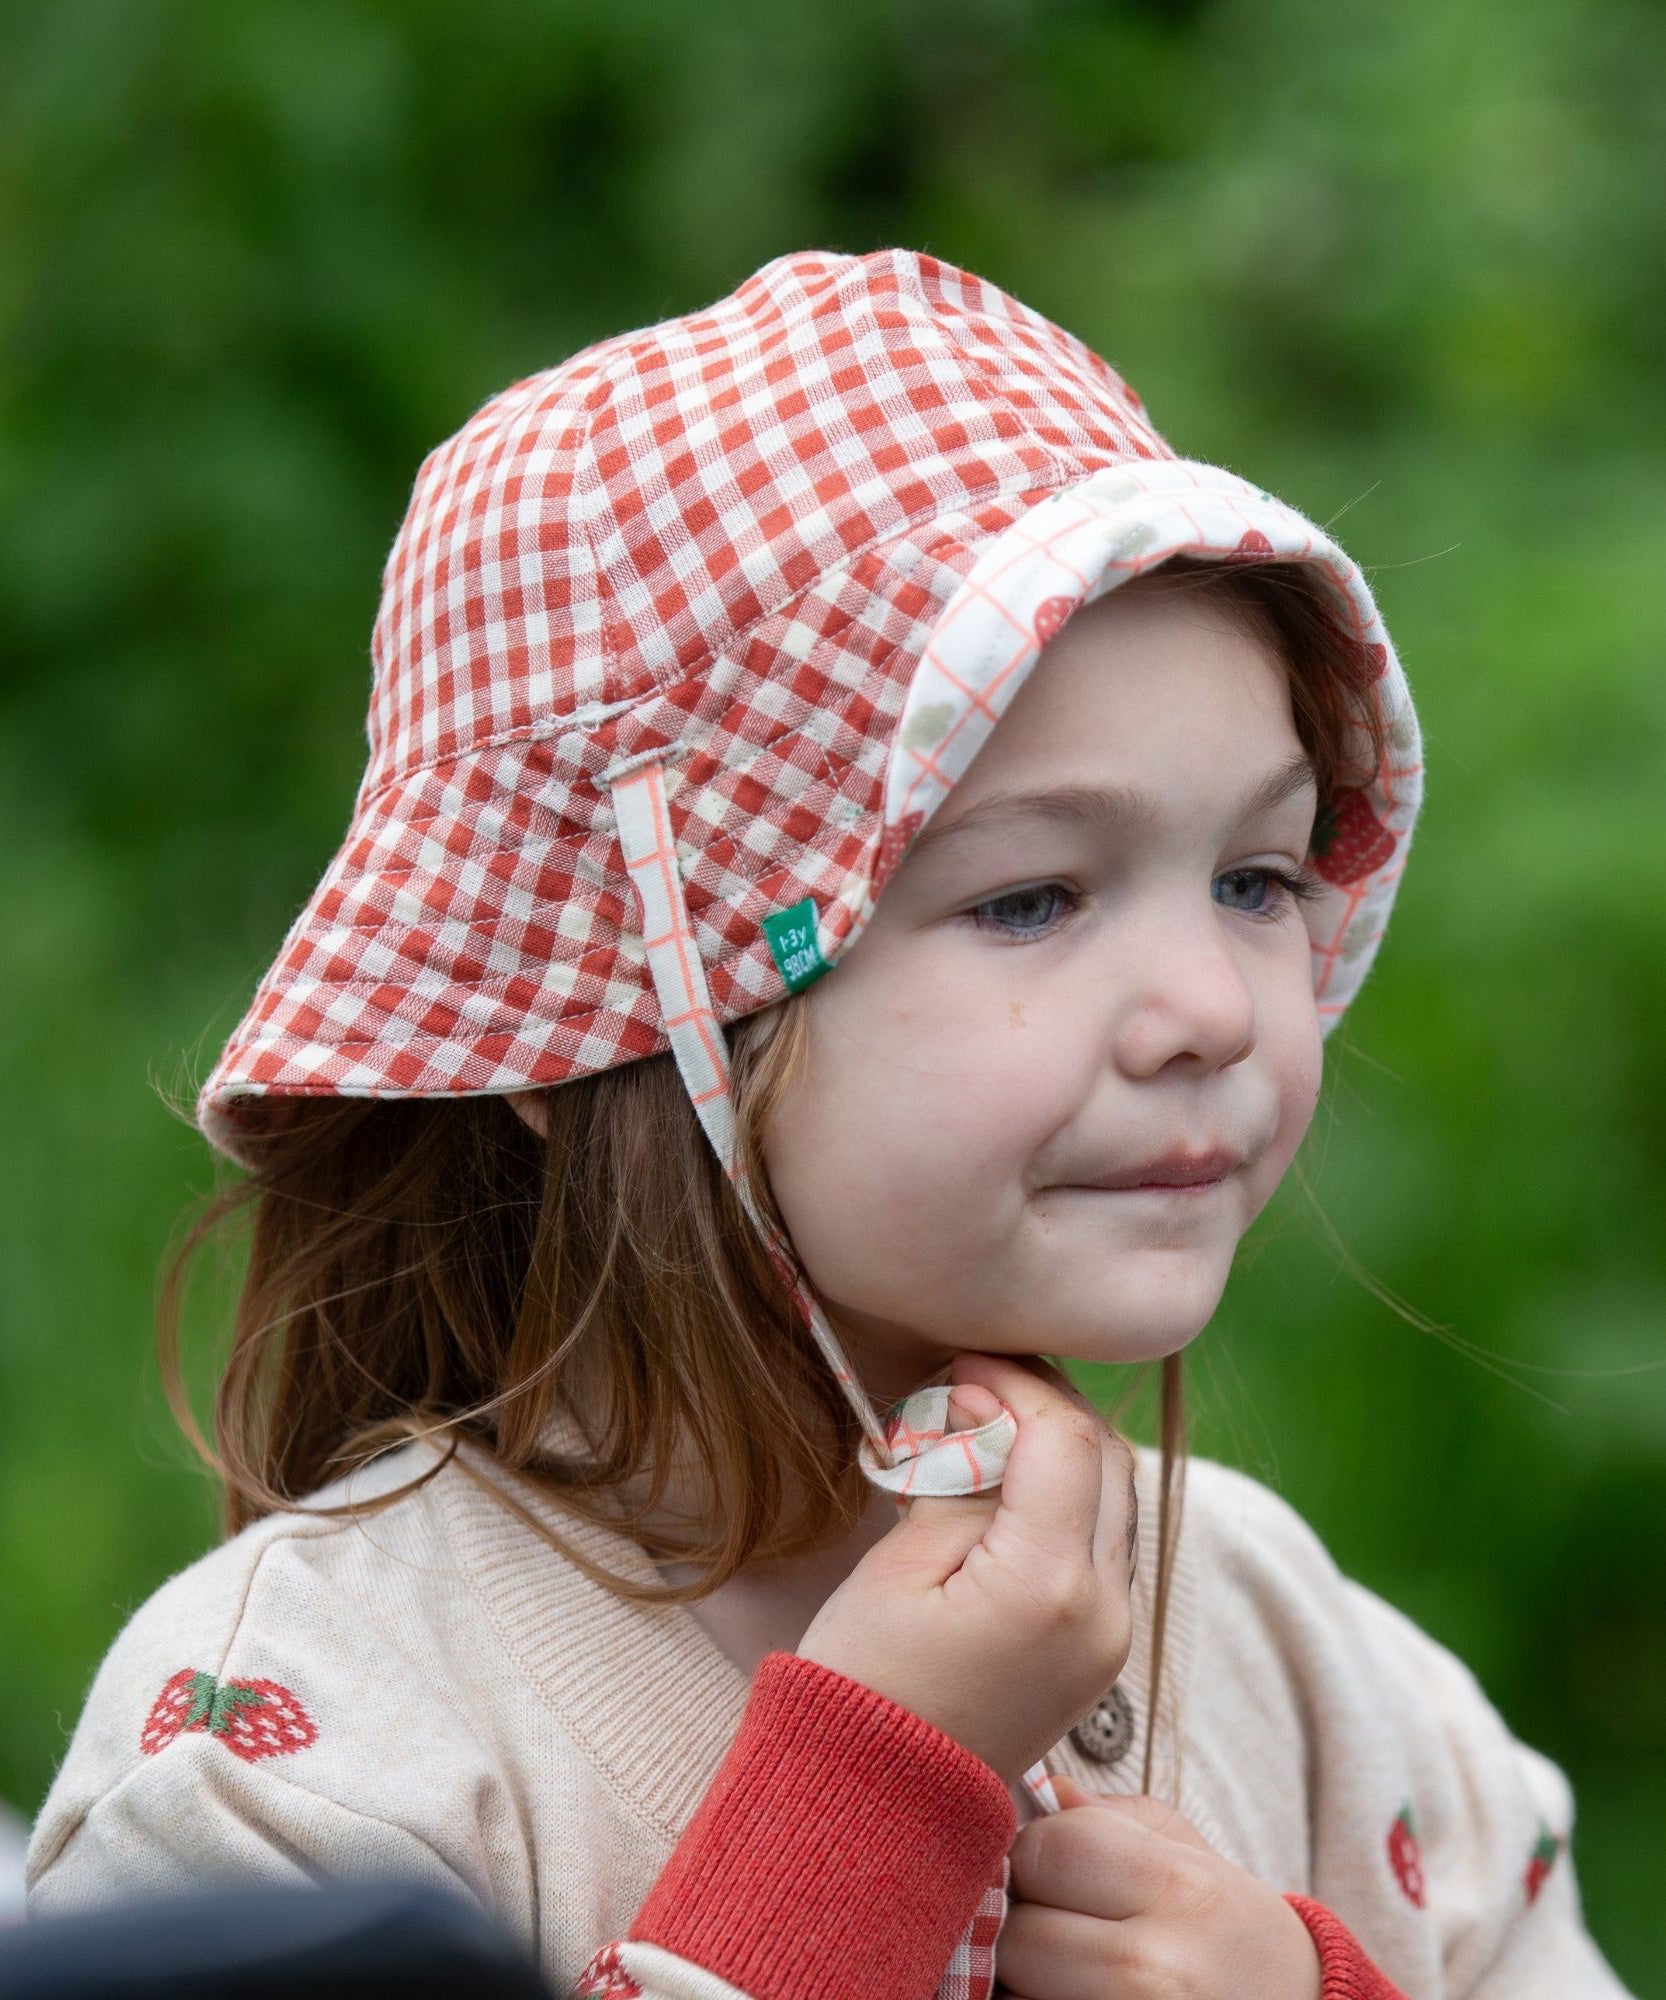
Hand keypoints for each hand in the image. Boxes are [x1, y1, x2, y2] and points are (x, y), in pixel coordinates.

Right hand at [797, 1352, 1136, 1783]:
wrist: (876, 1808)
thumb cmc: (864, 1686)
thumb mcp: (899, 1567)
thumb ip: (957, 1480)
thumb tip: (982, 1411)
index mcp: (1051, 1584)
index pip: (1064, 1438)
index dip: (1016, 1381)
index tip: (961, 1361)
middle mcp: (1103, 1611)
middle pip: (1106, 1459)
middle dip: (1045, 1404)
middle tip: (975, 1380)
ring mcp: (1110, 1637)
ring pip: (1115, 1498)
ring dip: (1061, 1447)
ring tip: (985, 1426)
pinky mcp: (1099, 1652)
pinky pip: (1105, 1544)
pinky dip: (1068, 1497)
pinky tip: (1005, 1485)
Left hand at [994, 1775, 1322, 1999]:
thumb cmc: (1235, 1935)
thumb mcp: (1196, 1858)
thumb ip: (1115, 1816)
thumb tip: (1043, 1789)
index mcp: (1178, 1891)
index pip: (1046, 1849)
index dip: (1036, 1852)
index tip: (1058, 1868)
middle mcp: (1154, 1971)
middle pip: (1018, 1933)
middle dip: (1026, 1923)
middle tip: (1065, 1926)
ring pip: (1013, 1994)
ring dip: (1024, 1980)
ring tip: (1073, 1969)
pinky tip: (1077, 1996)